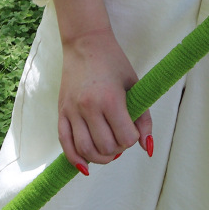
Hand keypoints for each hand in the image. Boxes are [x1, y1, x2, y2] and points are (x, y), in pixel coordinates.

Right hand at [57, 27, 152, 170]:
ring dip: (100, 157)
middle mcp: (89, 107)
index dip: (133, 139)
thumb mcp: (135, 86)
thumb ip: (143, 118)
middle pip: (106, 147)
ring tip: (108, 151)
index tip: (133, 130)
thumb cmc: (115, 63)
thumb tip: (147, 147)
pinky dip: (75, 158)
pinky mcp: (61, 112)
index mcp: (110, 99)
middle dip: (118, 149)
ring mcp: (72, 111)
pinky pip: (65, 144)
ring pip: (85, 150)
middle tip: (121, 138)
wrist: (86, 44)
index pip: (125, 137)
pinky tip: (86, 165)